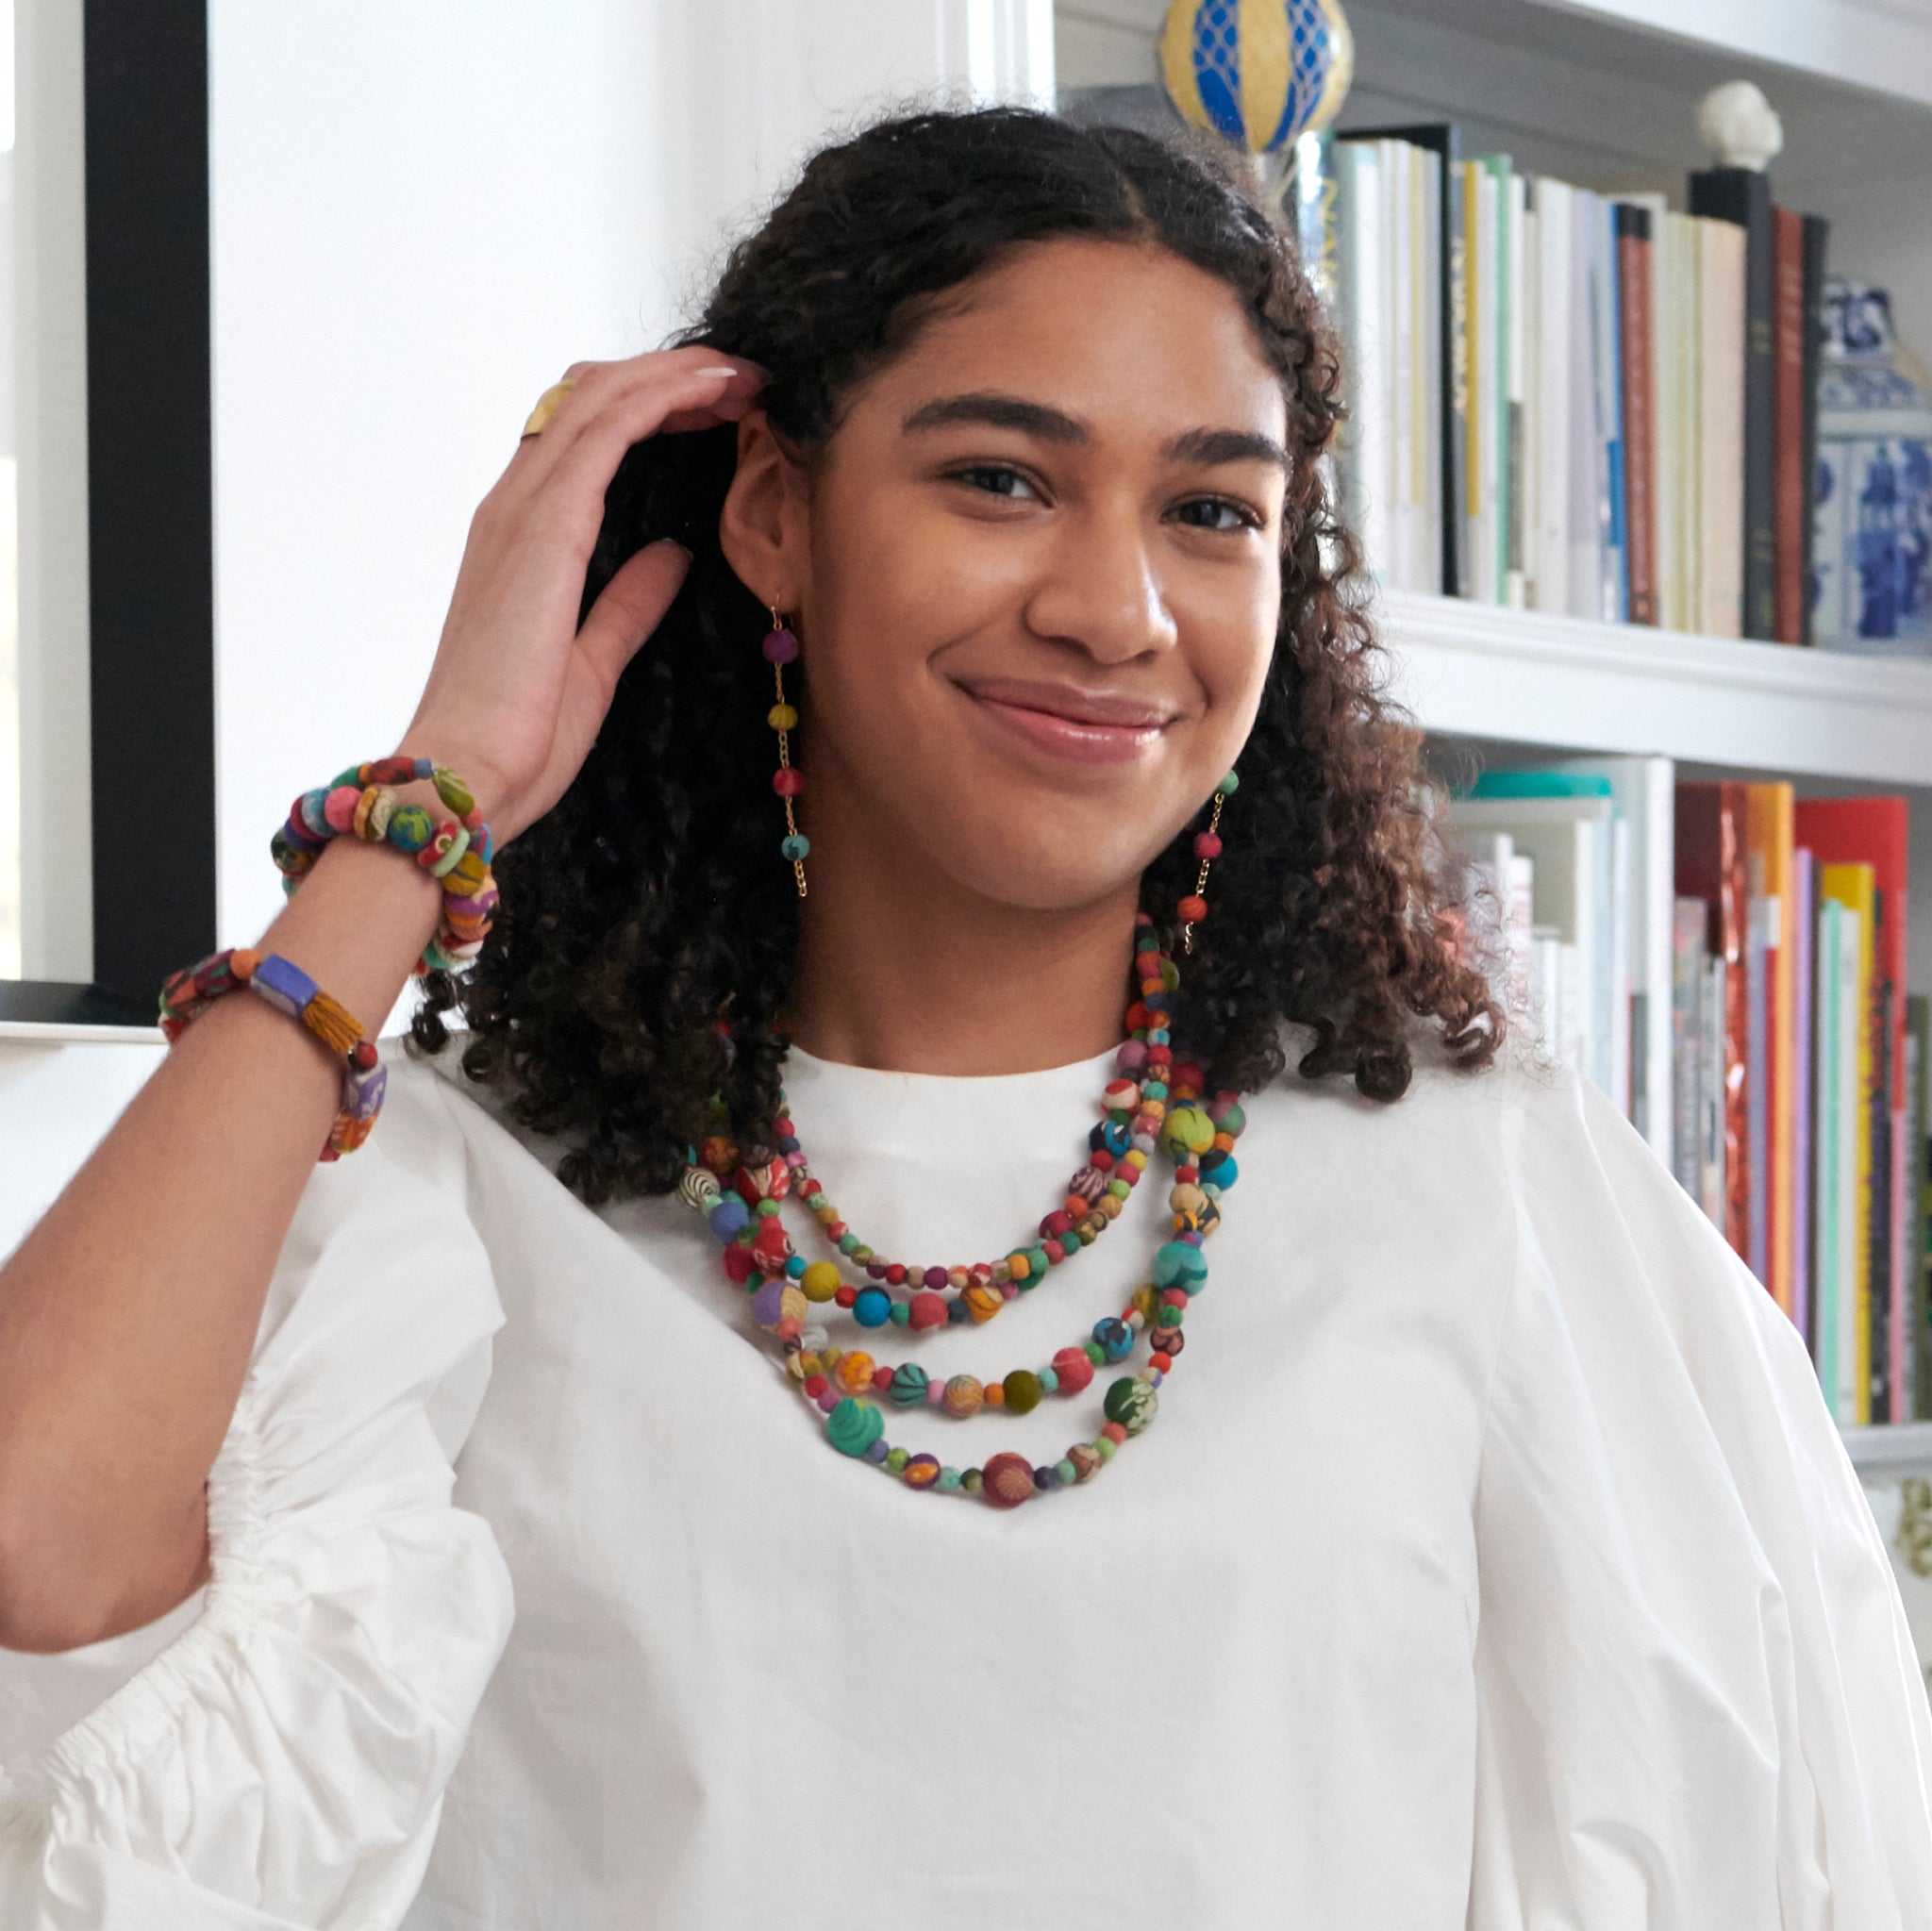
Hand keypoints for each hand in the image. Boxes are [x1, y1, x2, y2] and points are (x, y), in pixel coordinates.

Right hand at [395, 346, 764, 848]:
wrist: (470, 773)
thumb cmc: (519, 736)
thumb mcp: (595, 661)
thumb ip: (629, 602)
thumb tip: (671, 555)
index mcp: (524, 539)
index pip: (585, 438)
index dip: (653, 408)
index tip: (721, 407)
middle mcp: (515, 508)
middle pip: (592, 399)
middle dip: (670, 377)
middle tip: (743, 378)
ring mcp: (523, 509)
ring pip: (601, 398)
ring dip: (676, 375)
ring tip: (741, 371)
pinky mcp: (545, 525)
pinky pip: (607, 430)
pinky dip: (663, 396)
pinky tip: (714, 388)